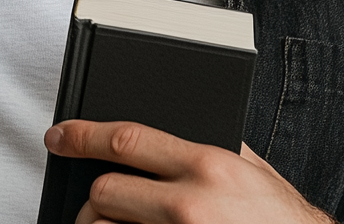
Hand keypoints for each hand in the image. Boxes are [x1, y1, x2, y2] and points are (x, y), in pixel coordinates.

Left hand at [44, 120, 335, 223]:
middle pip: (107, 192)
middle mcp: (190, 205)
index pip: (126, 140)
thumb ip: (213, 146)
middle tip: (93, 203)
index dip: (82, 135)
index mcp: (208, 165)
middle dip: (95, 198)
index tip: (58, 137)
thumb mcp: (255, 169)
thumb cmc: (285, 221)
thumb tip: (169, 128)